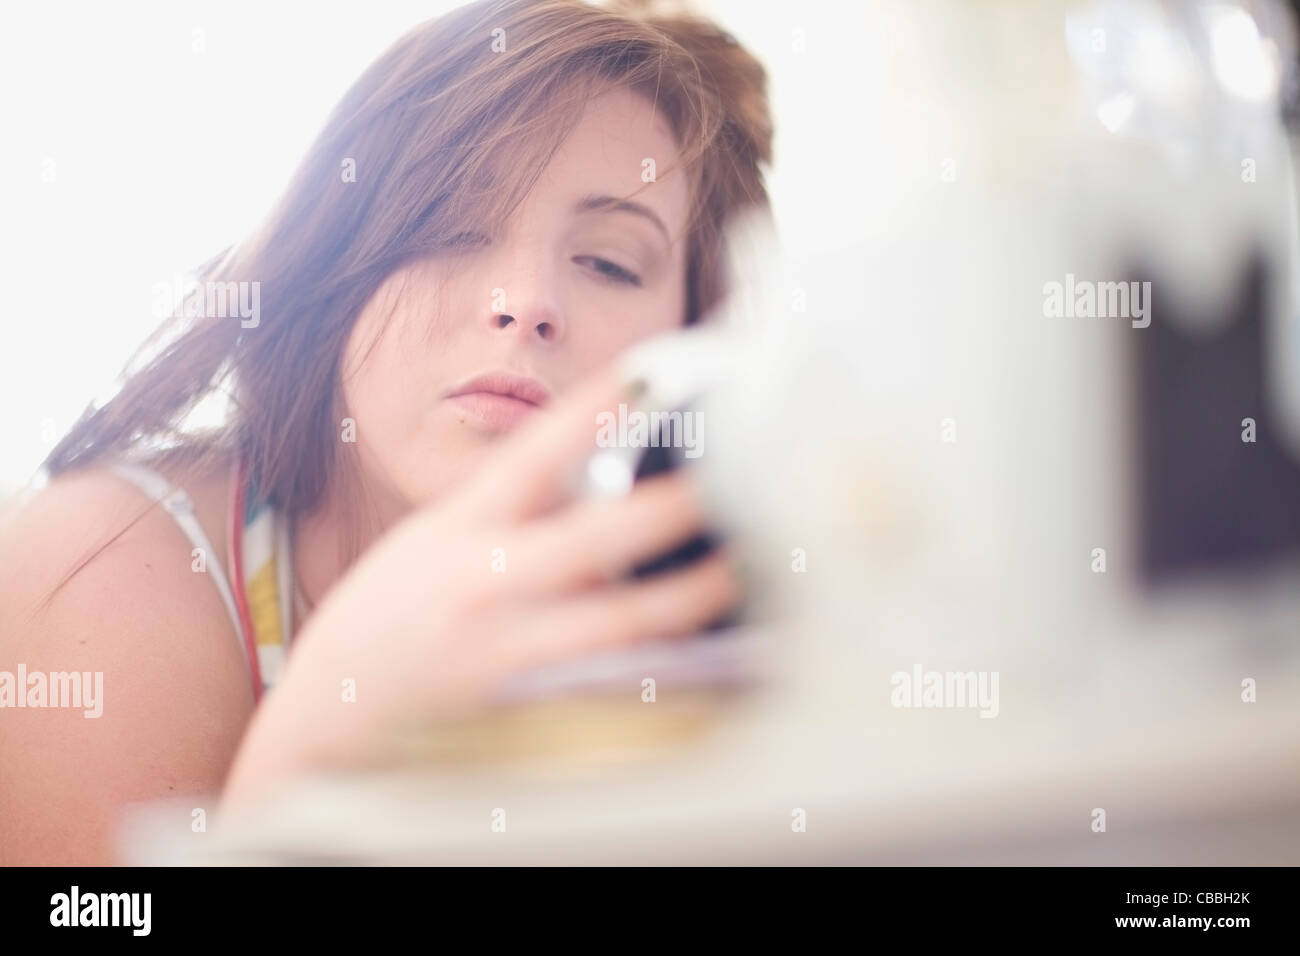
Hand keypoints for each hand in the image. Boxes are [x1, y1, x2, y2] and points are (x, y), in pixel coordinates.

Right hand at [223, 364, 741, 802]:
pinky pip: (609, 688)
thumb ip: (513, 514)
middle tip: (730, 482)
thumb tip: (601, 475)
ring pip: (618, 625)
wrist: (326, 723)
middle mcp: (484, 588)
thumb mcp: (436, 543)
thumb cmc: (388, 621)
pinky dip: (660, 669)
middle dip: (669, 508)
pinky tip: (710, 659)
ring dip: (687, 596)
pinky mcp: (525, 713)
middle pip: (593, 540)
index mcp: (458, 530)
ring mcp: (507, 656)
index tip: (649, 375)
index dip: (593, 411)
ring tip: (740, 569)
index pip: (533, 456)